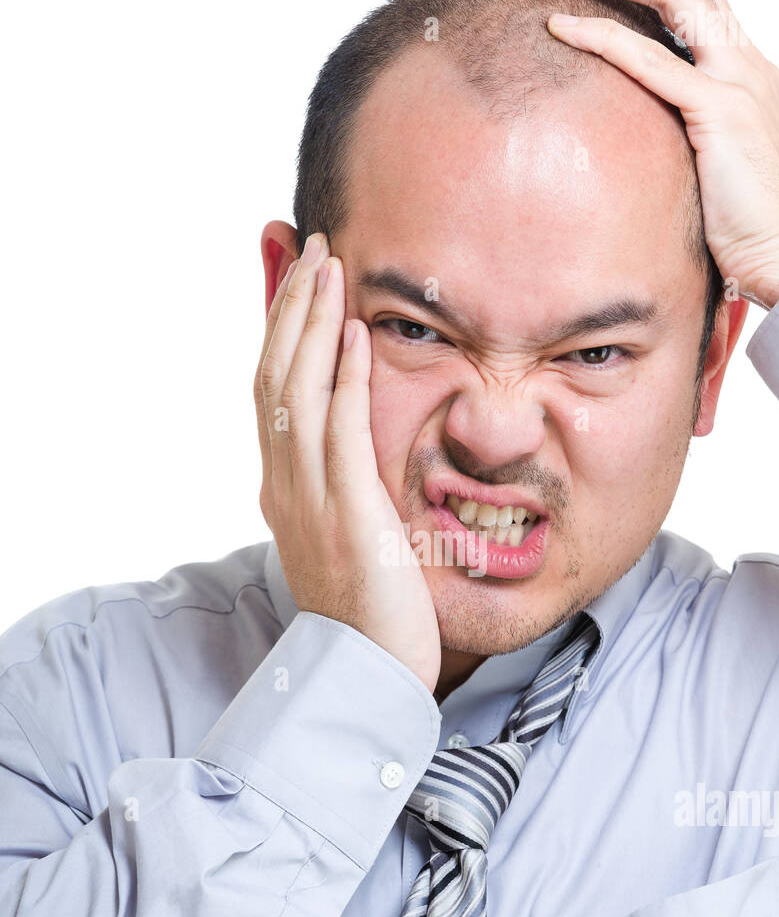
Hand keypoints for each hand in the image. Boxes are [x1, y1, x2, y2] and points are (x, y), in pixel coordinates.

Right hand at [254, 233, 441, 692]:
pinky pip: (340, 430)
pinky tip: (353, 333)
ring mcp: (309, 497)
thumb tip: (352, 449)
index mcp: (283, 487)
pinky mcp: (348, 513)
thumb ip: (343, 485)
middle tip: (311, 246)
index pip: (271, 390)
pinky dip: (343, 377)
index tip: (293, 275)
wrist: (368, 671)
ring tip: (330, 265)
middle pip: (275, 375)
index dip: (279, 328)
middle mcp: (284, 484)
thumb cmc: (369, 608)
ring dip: (312, 322)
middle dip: (291, 305)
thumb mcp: (347, 534)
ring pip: (297, 390)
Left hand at [542, 0, 778, 308]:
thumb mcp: (715, 168)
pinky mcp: (722, 113)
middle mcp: (747, 62)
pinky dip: (603, 36)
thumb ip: (684, 138)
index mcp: (747, 71)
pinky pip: (652, 60)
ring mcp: (739, 81)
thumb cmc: (752, 231)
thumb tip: (636, 148)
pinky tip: (562, 27)